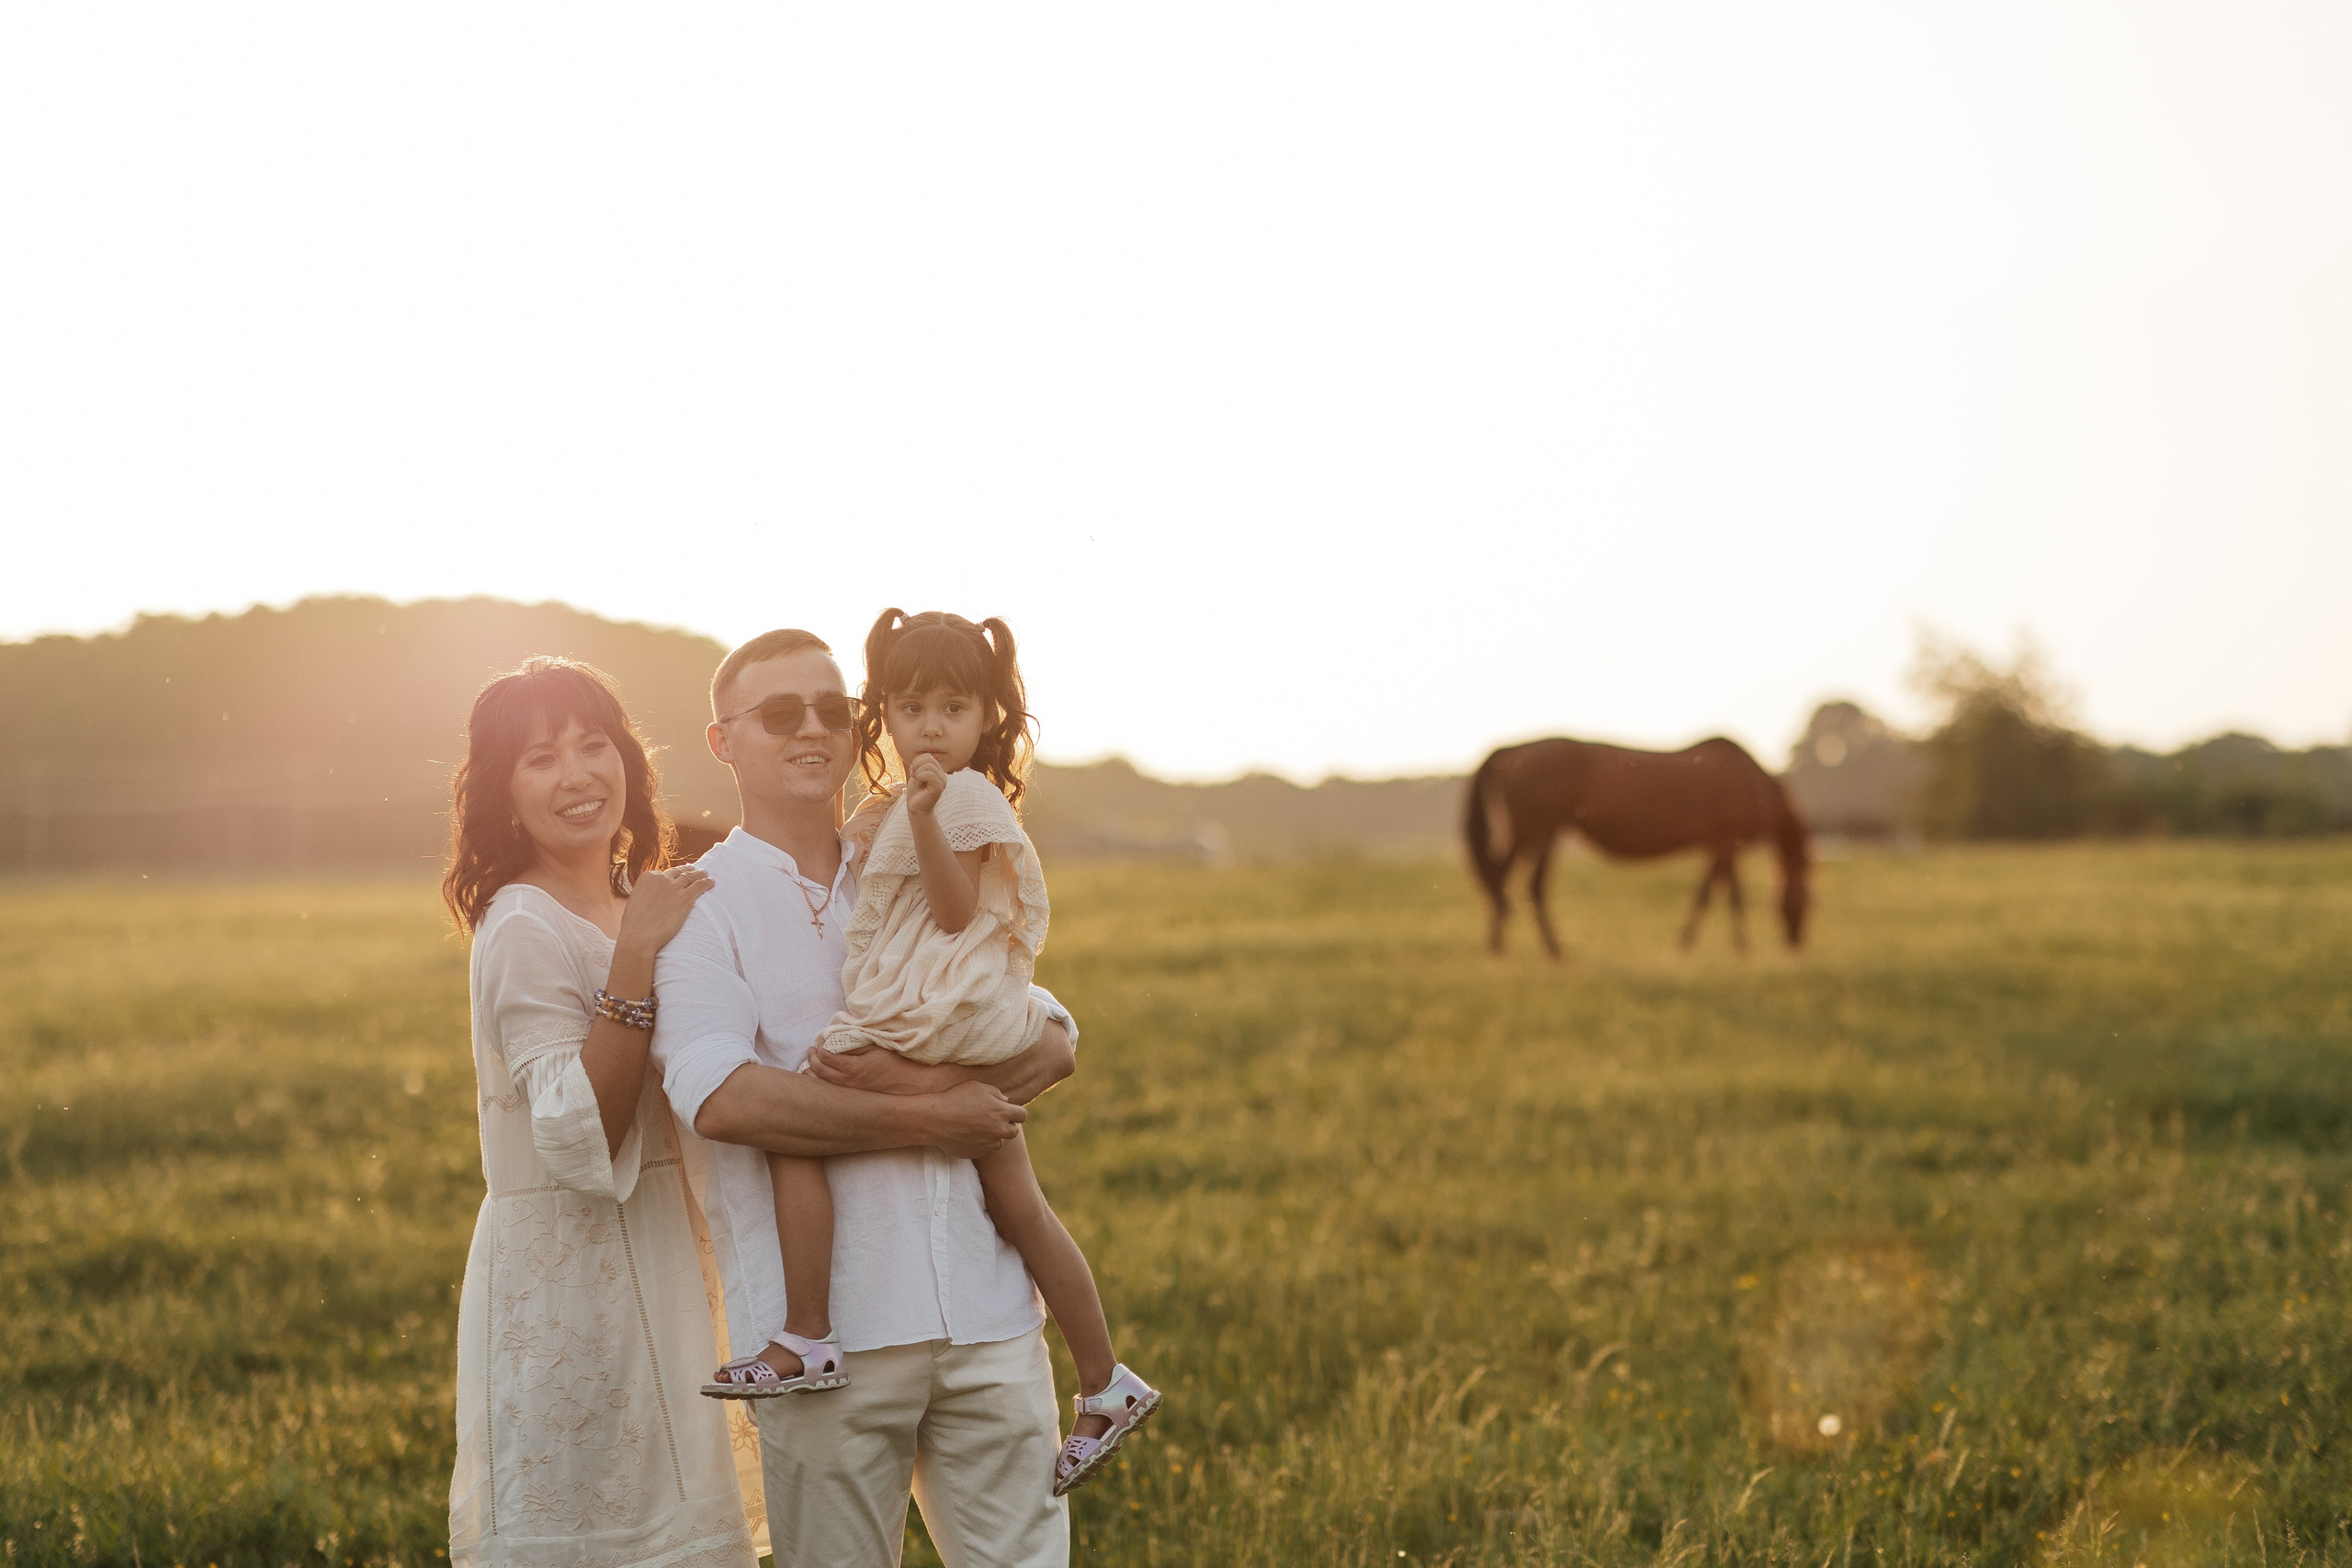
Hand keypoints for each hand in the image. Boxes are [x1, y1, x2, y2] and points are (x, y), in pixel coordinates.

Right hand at [617, 865, 713, 956]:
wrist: (639, 936)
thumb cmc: (634, 925)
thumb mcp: (635, 901)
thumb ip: (644, 894)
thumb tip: (650, 896)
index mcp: (647, 877)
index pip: (662, 873)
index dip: (672, 875)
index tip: (678, 875)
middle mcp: (661, 879)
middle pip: (678, 872)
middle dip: (687, 870)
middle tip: (694, 869)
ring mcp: (674, 887)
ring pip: (690, 876)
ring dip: (699, 874)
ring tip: (705, 873)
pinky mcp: (685, 898)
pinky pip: (700, 885)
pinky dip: (707, 882)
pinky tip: (712, 881)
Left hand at [805, 1045, 953, 1096]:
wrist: (915, 1084)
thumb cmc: (899, 1062)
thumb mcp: (878, 1046)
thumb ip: (856, 1041)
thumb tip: (836, 1037)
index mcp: (854, 1067)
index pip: (826, 1055)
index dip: (821, 1044)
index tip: (821, 1037)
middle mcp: (849, 1082)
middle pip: (819, 1070)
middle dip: (812, 1058)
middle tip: (811, 1048)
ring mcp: (851, 1091)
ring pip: (823, 1083)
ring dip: (813, 1071)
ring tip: (811, 1062)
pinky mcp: (856, 1096)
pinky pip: (832, 1090)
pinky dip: (822, 1083)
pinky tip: (821, 1077)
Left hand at [903, 752, 947, 817]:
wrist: (916, 810)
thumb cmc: (916, 794)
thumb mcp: (917, 776)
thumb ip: (920, 766)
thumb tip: (921, 757)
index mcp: (939, 772)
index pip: (928, 756)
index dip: (916, 762)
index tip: (914, 773)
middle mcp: (943, 776)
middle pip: (928, 759)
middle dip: (916, 766)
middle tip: (914, 777)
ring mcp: (942, 782)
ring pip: (928, 766)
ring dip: (917, 773)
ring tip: (917, 782)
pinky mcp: (938, 788)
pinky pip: (929, 774)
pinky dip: (919, 777)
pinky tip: (919, 784)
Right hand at [922, 1081, 1025, 1160]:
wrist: (934, 1119)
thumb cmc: (956, 1098)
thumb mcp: (977, 1087)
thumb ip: (996, 1093)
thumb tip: (1006, 1102)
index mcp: (1001, 1112)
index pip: (1023, 1115)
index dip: (1016, 1112)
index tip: (1008, 1111)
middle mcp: (998, 1130)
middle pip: (1014, 1131)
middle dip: (1006, 1125)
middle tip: (992, 1120)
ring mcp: (988, 1144)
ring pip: (999, 1142)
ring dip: (993, 1136)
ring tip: (978, 1127)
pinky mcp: (977, 1153)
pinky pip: (985, 1149)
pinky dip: (980, 1143)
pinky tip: (968, 1135)